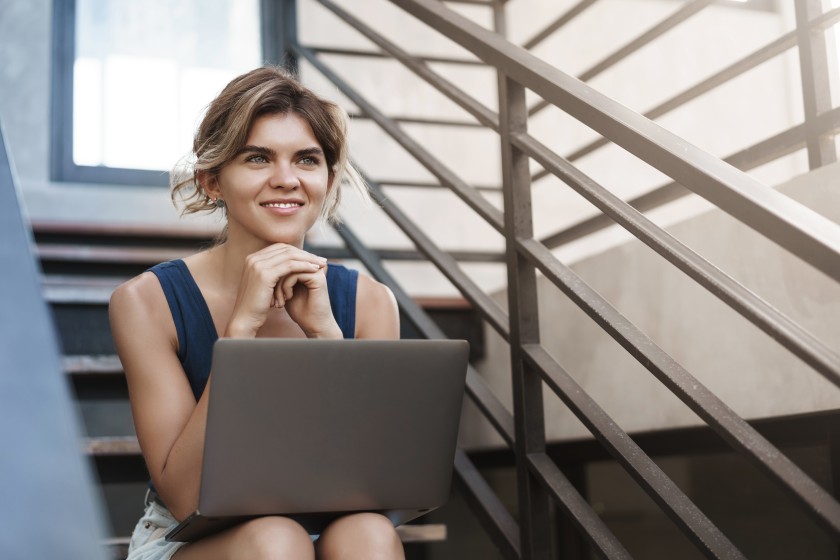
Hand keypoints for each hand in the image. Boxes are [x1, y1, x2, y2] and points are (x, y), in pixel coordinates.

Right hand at [225, 244, 339, 337]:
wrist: (244, 320)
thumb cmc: (257, 306)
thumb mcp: (264, 285)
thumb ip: (273, 273)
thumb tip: (290, 267)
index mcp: (252, 259)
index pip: (280, 248)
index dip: (298, 252)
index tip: (312, 259)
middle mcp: (253, 258)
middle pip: (285, 249)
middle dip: (305, 254)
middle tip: (321, 260)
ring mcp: (257, 265)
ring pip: (289, 256)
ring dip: (308, 259)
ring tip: (321, 265)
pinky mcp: (264, 274)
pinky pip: (290, 265)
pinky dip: (304, 266)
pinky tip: (314, 270)